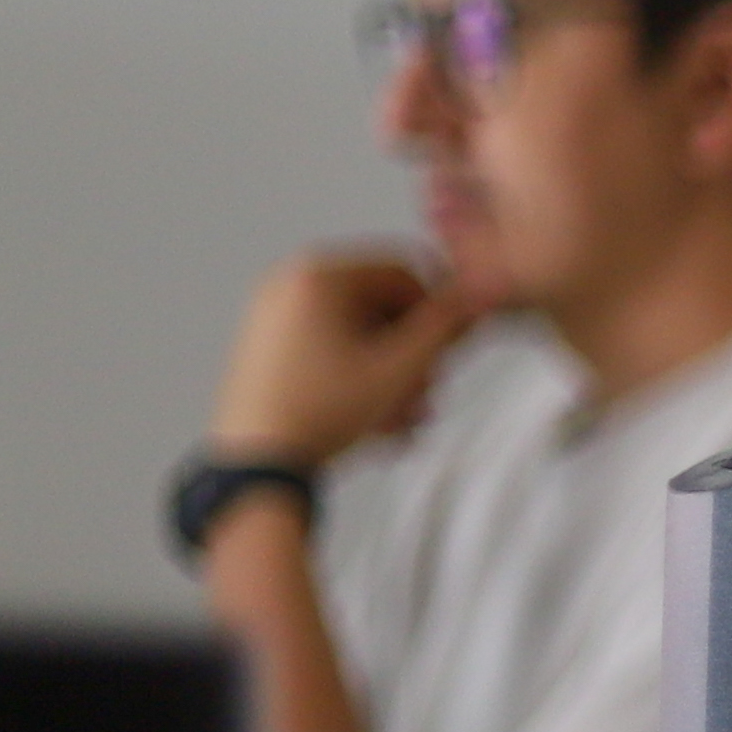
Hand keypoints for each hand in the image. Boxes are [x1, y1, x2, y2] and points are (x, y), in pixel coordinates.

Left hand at [210, 245, 477, 466]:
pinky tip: (375, 415)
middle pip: (380, 306)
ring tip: (402, 413)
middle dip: (412, 353)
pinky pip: (330, 348)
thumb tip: (472, 299)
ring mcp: (274, 316)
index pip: (403, 272)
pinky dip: (359, 376)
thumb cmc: (316, 413)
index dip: (437, 312)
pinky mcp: (268, 346)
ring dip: (391, 372)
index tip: (448, 347)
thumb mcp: (401, 368)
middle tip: (425, 388)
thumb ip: (445, 327)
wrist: (259, 459)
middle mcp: (290, 286)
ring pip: (358, 332)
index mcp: (318, 277)